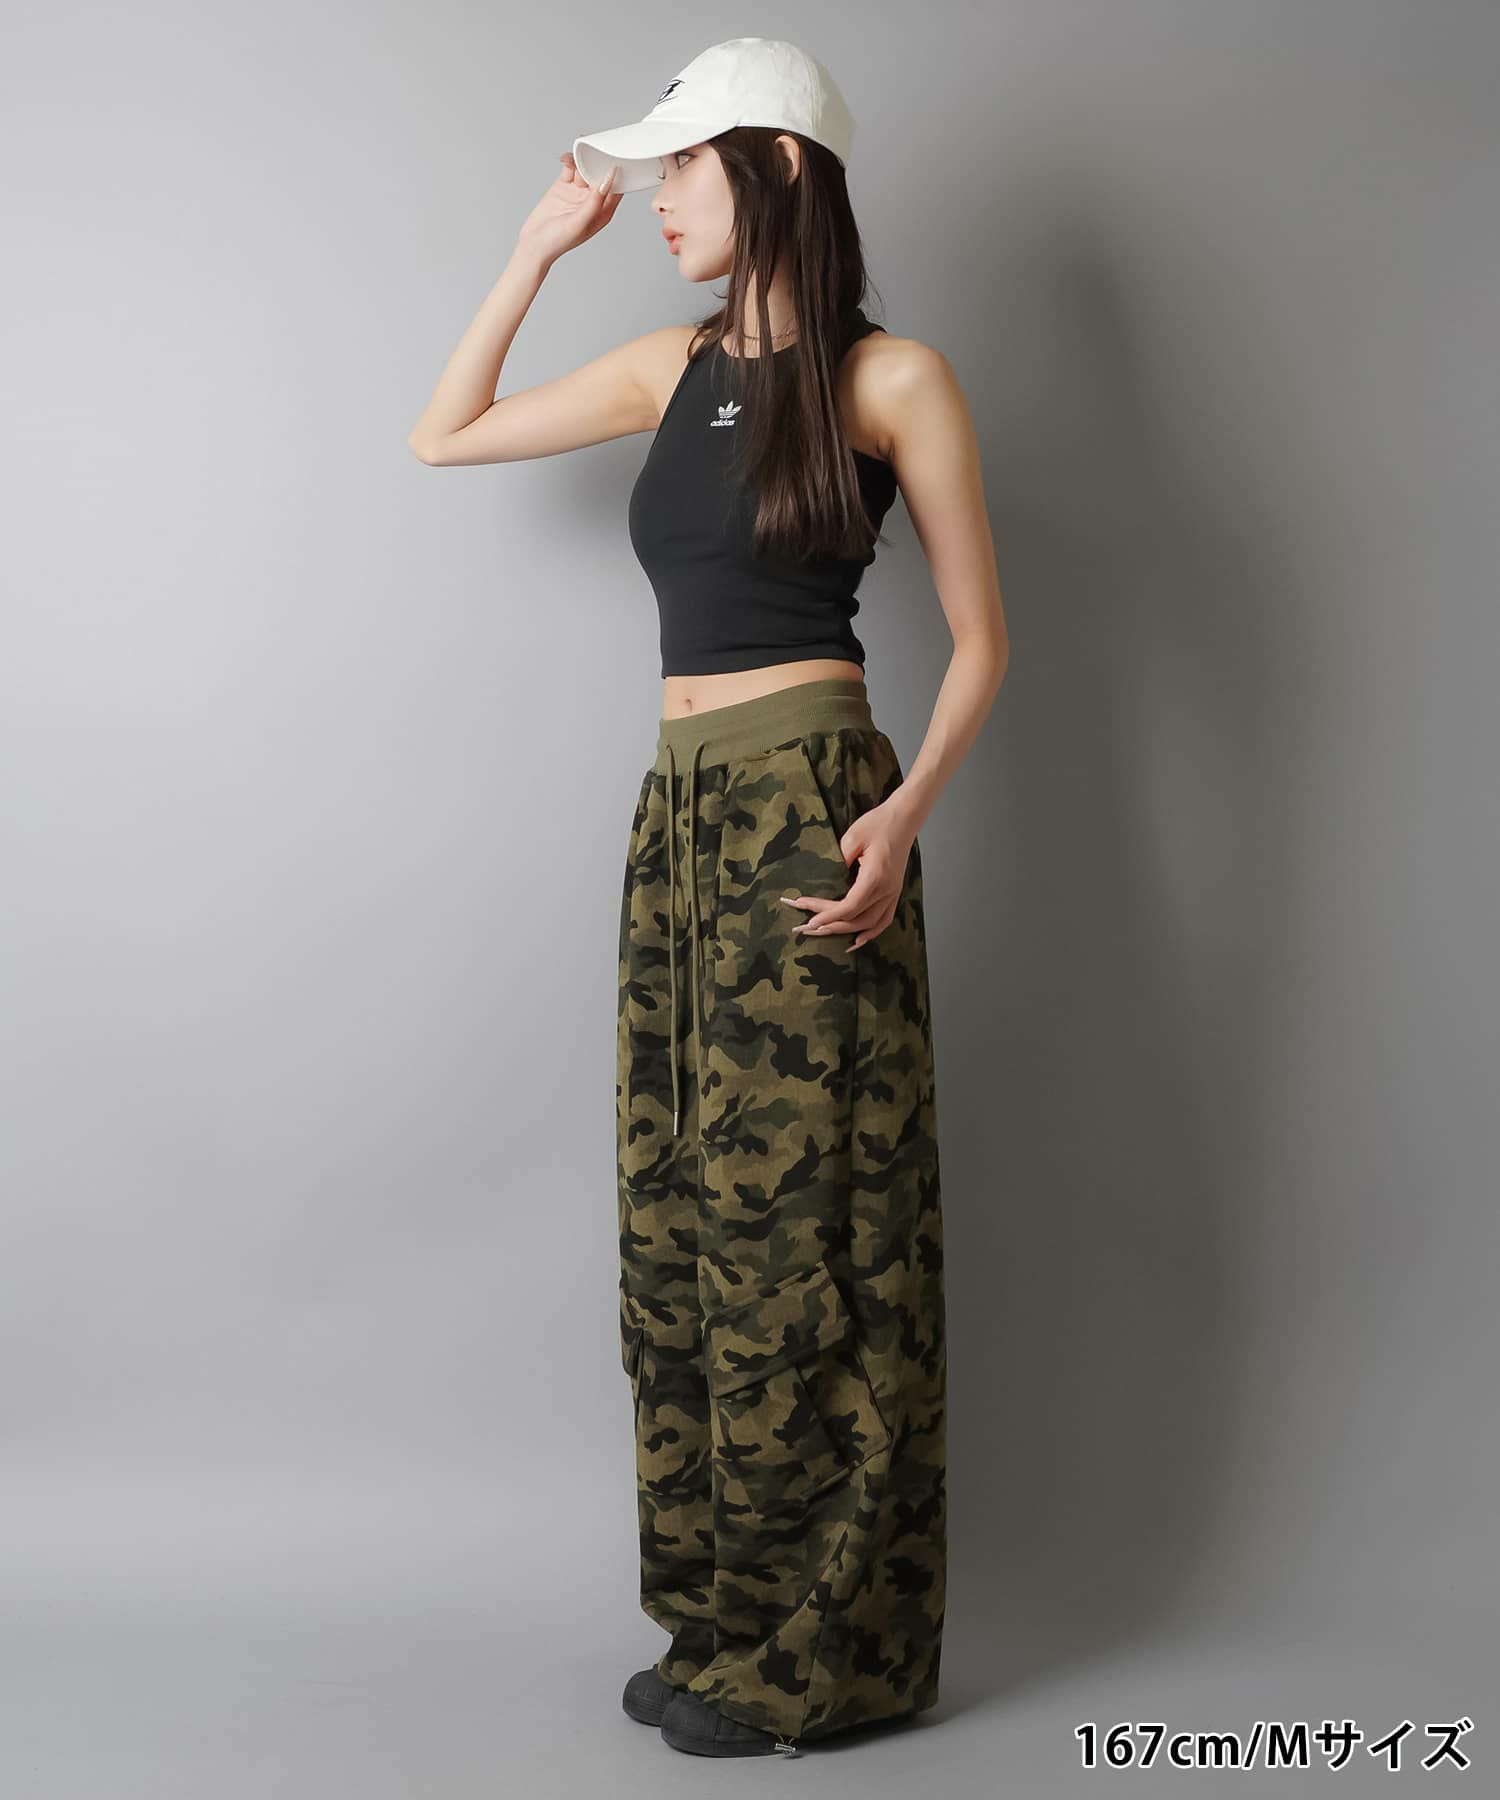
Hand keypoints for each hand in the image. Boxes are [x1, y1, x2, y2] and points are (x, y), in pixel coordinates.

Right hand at [517, 153, 622, 265]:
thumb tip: (608, 178)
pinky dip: (569, 161)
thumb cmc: (559, 241)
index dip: (618, 172)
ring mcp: (578, 192)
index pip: (617, 187)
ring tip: (573, 162)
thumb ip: (596, 200)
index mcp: (603, 211)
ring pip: (585, 168)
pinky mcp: (564, 186)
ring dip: (581, 161)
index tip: (616, 156)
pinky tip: (565, 160)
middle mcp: (593, 200)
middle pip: (601, 174)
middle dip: (597, 162)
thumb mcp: (581, 221)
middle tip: (591, 152)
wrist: (533, 243)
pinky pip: (570, 168)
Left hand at [780, 797, 916, 950]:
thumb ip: (839, 861)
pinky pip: (884, 919)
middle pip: (856, 918)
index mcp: (875, 877)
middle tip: (806, 927)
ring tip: (824, 933)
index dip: (827, 916)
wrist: (903, 819)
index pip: (849, 907)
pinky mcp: (894, 891)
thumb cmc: (878, 824)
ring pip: (870, 923)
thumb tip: (826, 880)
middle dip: (830, 925)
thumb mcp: (852, 838)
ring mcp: (892, 893)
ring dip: (847, 931)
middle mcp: (886, 890)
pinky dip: (871, 932)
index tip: (809, 920)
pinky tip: (858, 940)